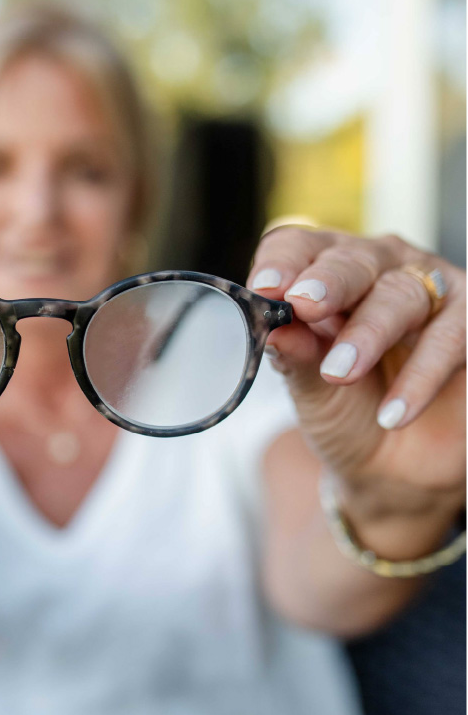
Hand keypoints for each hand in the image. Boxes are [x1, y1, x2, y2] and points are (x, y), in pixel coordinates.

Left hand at [248, 228, 465, 512]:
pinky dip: (421, 377)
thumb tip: (275, 327)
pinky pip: (451, 338)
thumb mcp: (310, 388)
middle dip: (330, 282)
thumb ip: (295, 355)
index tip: (265, 288)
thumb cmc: (344, 412)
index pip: (300, 246)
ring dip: (369, 332)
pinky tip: (393, 413)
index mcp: (324, 273)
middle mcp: (378, 270)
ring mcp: (429, 292)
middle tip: (305, 304)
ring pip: (402, 294)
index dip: (284, 262)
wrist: (389, 468)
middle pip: (354, 260)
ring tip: (340, 374)